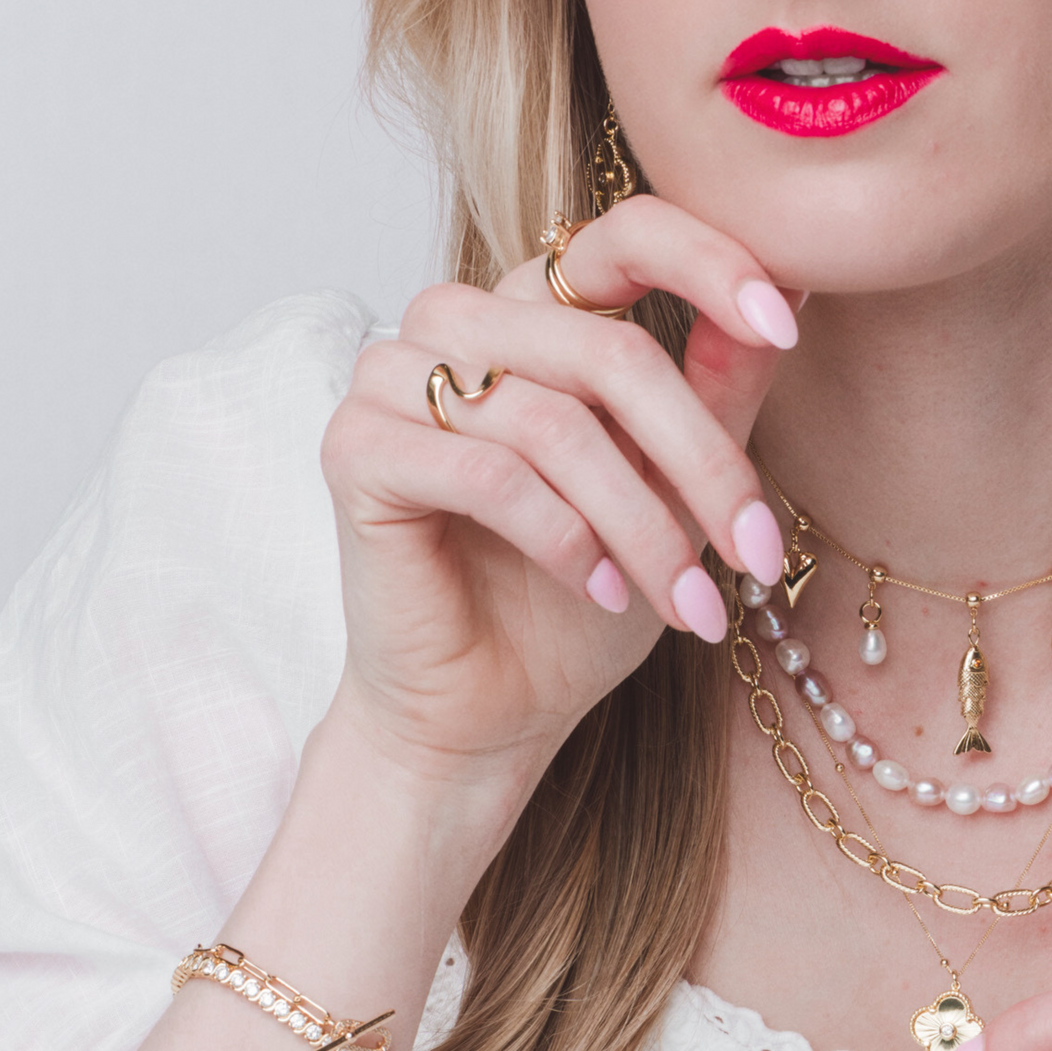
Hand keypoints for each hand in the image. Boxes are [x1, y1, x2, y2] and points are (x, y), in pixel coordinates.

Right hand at [320, 193, 798, 788]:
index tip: (784, 325)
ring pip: (553, 422)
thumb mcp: (671, 490)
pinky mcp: (357, 450)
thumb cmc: (572, 605)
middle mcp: (456, 324)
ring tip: (684, 603)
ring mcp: (393, 379)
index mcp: (531, 311)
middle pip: (605, 348)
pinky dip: (559, 538)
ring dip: (637, 524)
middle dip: (699, 464)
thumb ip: (716, 387)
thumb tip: (799, 281)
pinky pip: (487, 473)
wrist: (483, 714)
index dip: (711, 264)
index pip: (623, 232)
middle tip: (755, 553)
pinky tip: (596, 590)